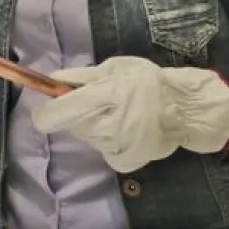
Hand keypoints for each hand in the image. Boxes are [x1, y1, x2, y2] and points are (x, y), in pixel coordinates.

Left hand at [31, 56, 228, 172]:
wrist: (183, 108)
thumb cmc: (147, 81)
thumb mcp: (115, 67)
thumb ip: (82, 76)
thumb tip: (52, 80)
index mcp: (105, 95)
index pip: (58, 112)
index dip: (45, 112)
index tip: (46, 109)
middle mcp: (109, 124)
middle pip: (72, 126)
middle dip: (77, 115)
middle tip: (99, 104)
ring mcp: (117, 146)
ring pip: (88, 137)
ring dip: (95, 127)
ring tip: (118, 115)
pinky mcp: (124, 161)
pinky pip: (103, 151)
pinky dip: (109, 142)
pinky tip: (126, 130)